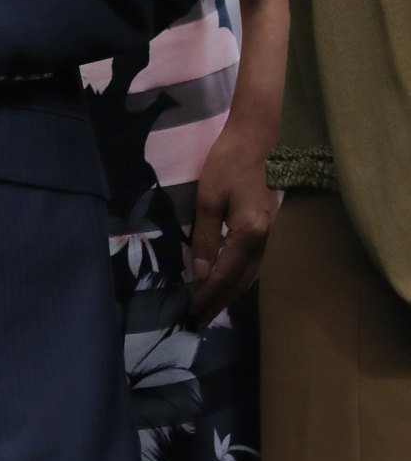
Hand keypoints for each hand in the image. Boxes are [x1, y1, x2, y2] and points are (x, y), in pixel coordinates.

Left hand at [188, 119, 282, 328]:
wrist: (260, 139)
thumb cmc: (230, 163)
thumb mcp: (209, 199)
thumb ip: (205, 237)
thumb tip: (200, 272)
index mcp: (250, 235)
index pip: (225, 276)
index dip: (208, 296)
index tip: (191, 314)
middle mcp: (265, 242)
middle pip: (241, 282)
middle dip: (219, 302)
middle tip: (198, 321)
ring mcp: (270, 237)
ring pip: (250, 276)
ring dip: (230, 294)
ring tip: (209, 309)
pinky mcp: (268, 229)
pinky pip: (253, 264)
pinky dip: (239, 279)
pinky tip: (227, 283)